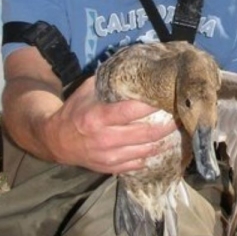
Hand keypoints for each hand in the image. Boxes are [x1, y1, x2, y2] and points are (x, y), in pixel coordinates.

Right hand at [44, 76, 177, 174]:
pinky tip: (160, 144)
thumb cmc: (74, 111)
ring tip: (176, 129)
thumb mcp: (86, 90)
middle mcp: (105, 139)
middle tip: (180, 114)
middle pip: (146, 134)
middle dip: (167, 124)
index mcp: (98, 117)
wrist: (56, 141)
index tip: (168, 97)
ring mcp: (109, 157)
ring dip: (163, 140)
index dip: (152, 105)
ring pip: (146, 151)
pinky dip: (150, 154)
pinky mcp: (110, 168)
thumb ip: (107, 80)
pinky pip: (137, 164)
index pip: (132, 111)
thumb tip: (132, 67)